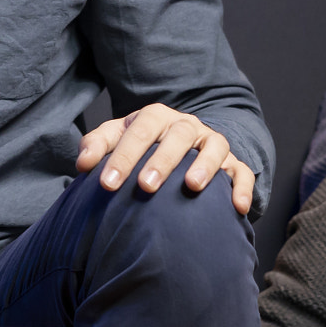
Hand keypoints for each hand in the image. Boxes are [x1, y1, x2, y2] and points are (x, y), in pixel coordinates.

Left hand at [76, 102, 254, 213]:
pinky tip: (238, 208)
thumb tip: (82, 164)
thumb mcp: (116, 140)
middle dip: (162, 160)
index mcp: (156, 118)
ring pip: (215, 146)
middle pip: (178, 135)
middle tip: (145, 186)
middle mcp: (186, 126)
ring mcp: (212, 143)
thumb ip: (96, 146)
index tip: (106, 183)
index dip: (123, 156)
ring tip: (192, 187)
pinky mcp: (233, 164)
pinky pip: (243, 172)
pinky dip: (242, 188)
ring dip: (204, 165)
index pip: (139, 130)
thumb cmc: (140, 147)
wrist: (178, 148)